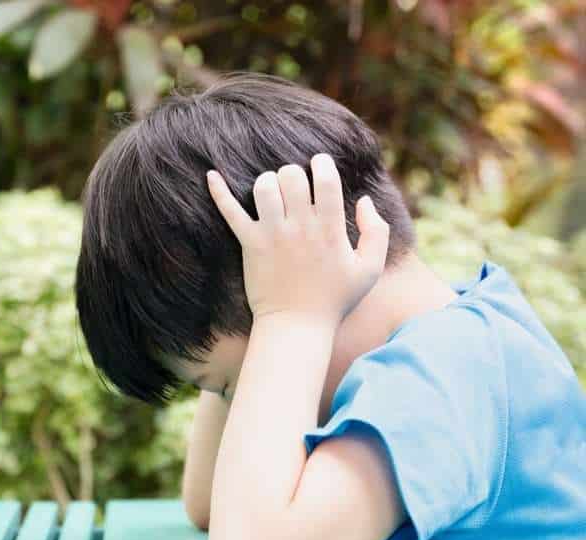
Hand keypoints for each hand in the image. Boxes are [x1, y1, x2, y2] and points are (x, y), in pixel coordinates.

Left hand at [206, 153, 388, 325]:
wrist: (297, 326)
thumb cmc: (335, 299)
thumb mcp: (370, 269)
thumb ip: (377, 232)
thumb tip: (363, 199)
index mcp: (330, 230)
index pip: (325, 180)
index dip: (323, 164)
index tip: (320, 163)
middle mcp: (300, 227)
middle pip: (291, 176)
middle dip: (293, 173)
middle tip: (295, 187)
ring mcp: (272, 235)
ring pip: (263, 188)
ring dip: (268, 182)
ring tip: (273, 193)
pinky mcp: (250, 245)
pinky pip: (230, 213)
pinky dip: (219, 193)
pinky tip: (211, 175)